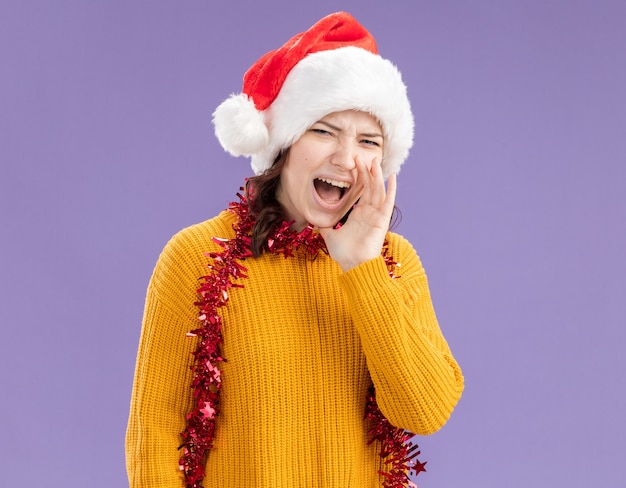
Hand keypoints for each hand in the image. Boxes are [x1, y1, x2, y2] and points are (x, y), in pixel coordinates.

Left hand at [318, 156, 396, 271]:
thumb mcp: (329, 235)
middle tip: (361, 156)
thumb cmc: (344, 253)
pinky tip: (393, 177)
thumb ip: (325, 226)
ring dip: (377, 175)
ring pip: (378, 190)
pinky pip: (388, 202)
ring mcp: (377, 216)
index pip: (361, 190)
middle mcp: (369, 213)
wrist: (352, 265)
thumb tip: (314, 221)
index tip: (355, 163)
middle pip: (370, 187)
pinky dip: (391, 189)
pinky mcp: (382, 220)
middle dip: (366, 171)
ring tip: (374, 161)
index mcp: (359, 214)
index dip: (359, 177)